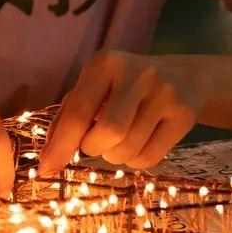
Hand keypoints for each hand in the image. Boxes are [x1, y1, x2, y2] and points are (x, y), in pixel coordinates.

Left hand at [37, 50, 205, 173]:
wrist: (184, 77)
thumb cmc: (122, 86)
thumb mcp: (93, 88)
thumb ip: (67, 116)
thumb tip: (47, 156)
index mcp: (104, 63)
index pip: (78, 112)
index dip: (60, 145)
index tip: (46, 169)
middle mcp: (136, 74)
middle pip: (107, 133)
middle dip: (93, 148)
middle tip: (94, 142)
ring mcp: (164, 93)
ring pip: (128, 150)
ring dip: (114, 156)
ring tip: (118, 139)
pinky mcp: (185, 115)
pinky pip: (150, 159)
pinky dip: (135, 161)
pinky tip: (139, 142)